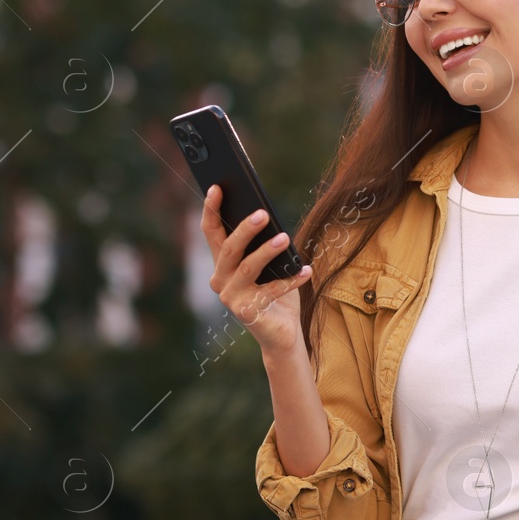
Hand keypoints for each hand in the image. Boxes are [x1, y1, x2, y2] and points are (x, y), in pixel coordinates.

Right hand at [201, 183, 311, 353]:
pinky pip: (271, 290)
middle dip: (244, 229)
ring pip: (247, 267)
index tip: (216, 186)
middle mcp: (220, 279)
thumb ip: (264, 245)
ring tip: (285, 237)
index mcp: (222, 264)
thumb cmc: (276, 293)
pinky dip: (291, 279)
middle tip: (262, 213)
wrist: (282, 333)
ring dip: (267, 251)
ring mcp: (231, 297)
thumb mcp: (270, 266)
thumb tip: (267, 216)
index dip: (212, 209)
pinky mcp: (247, 312)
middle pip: (229, 248)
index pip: (211, 232)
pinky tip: (307, 270)